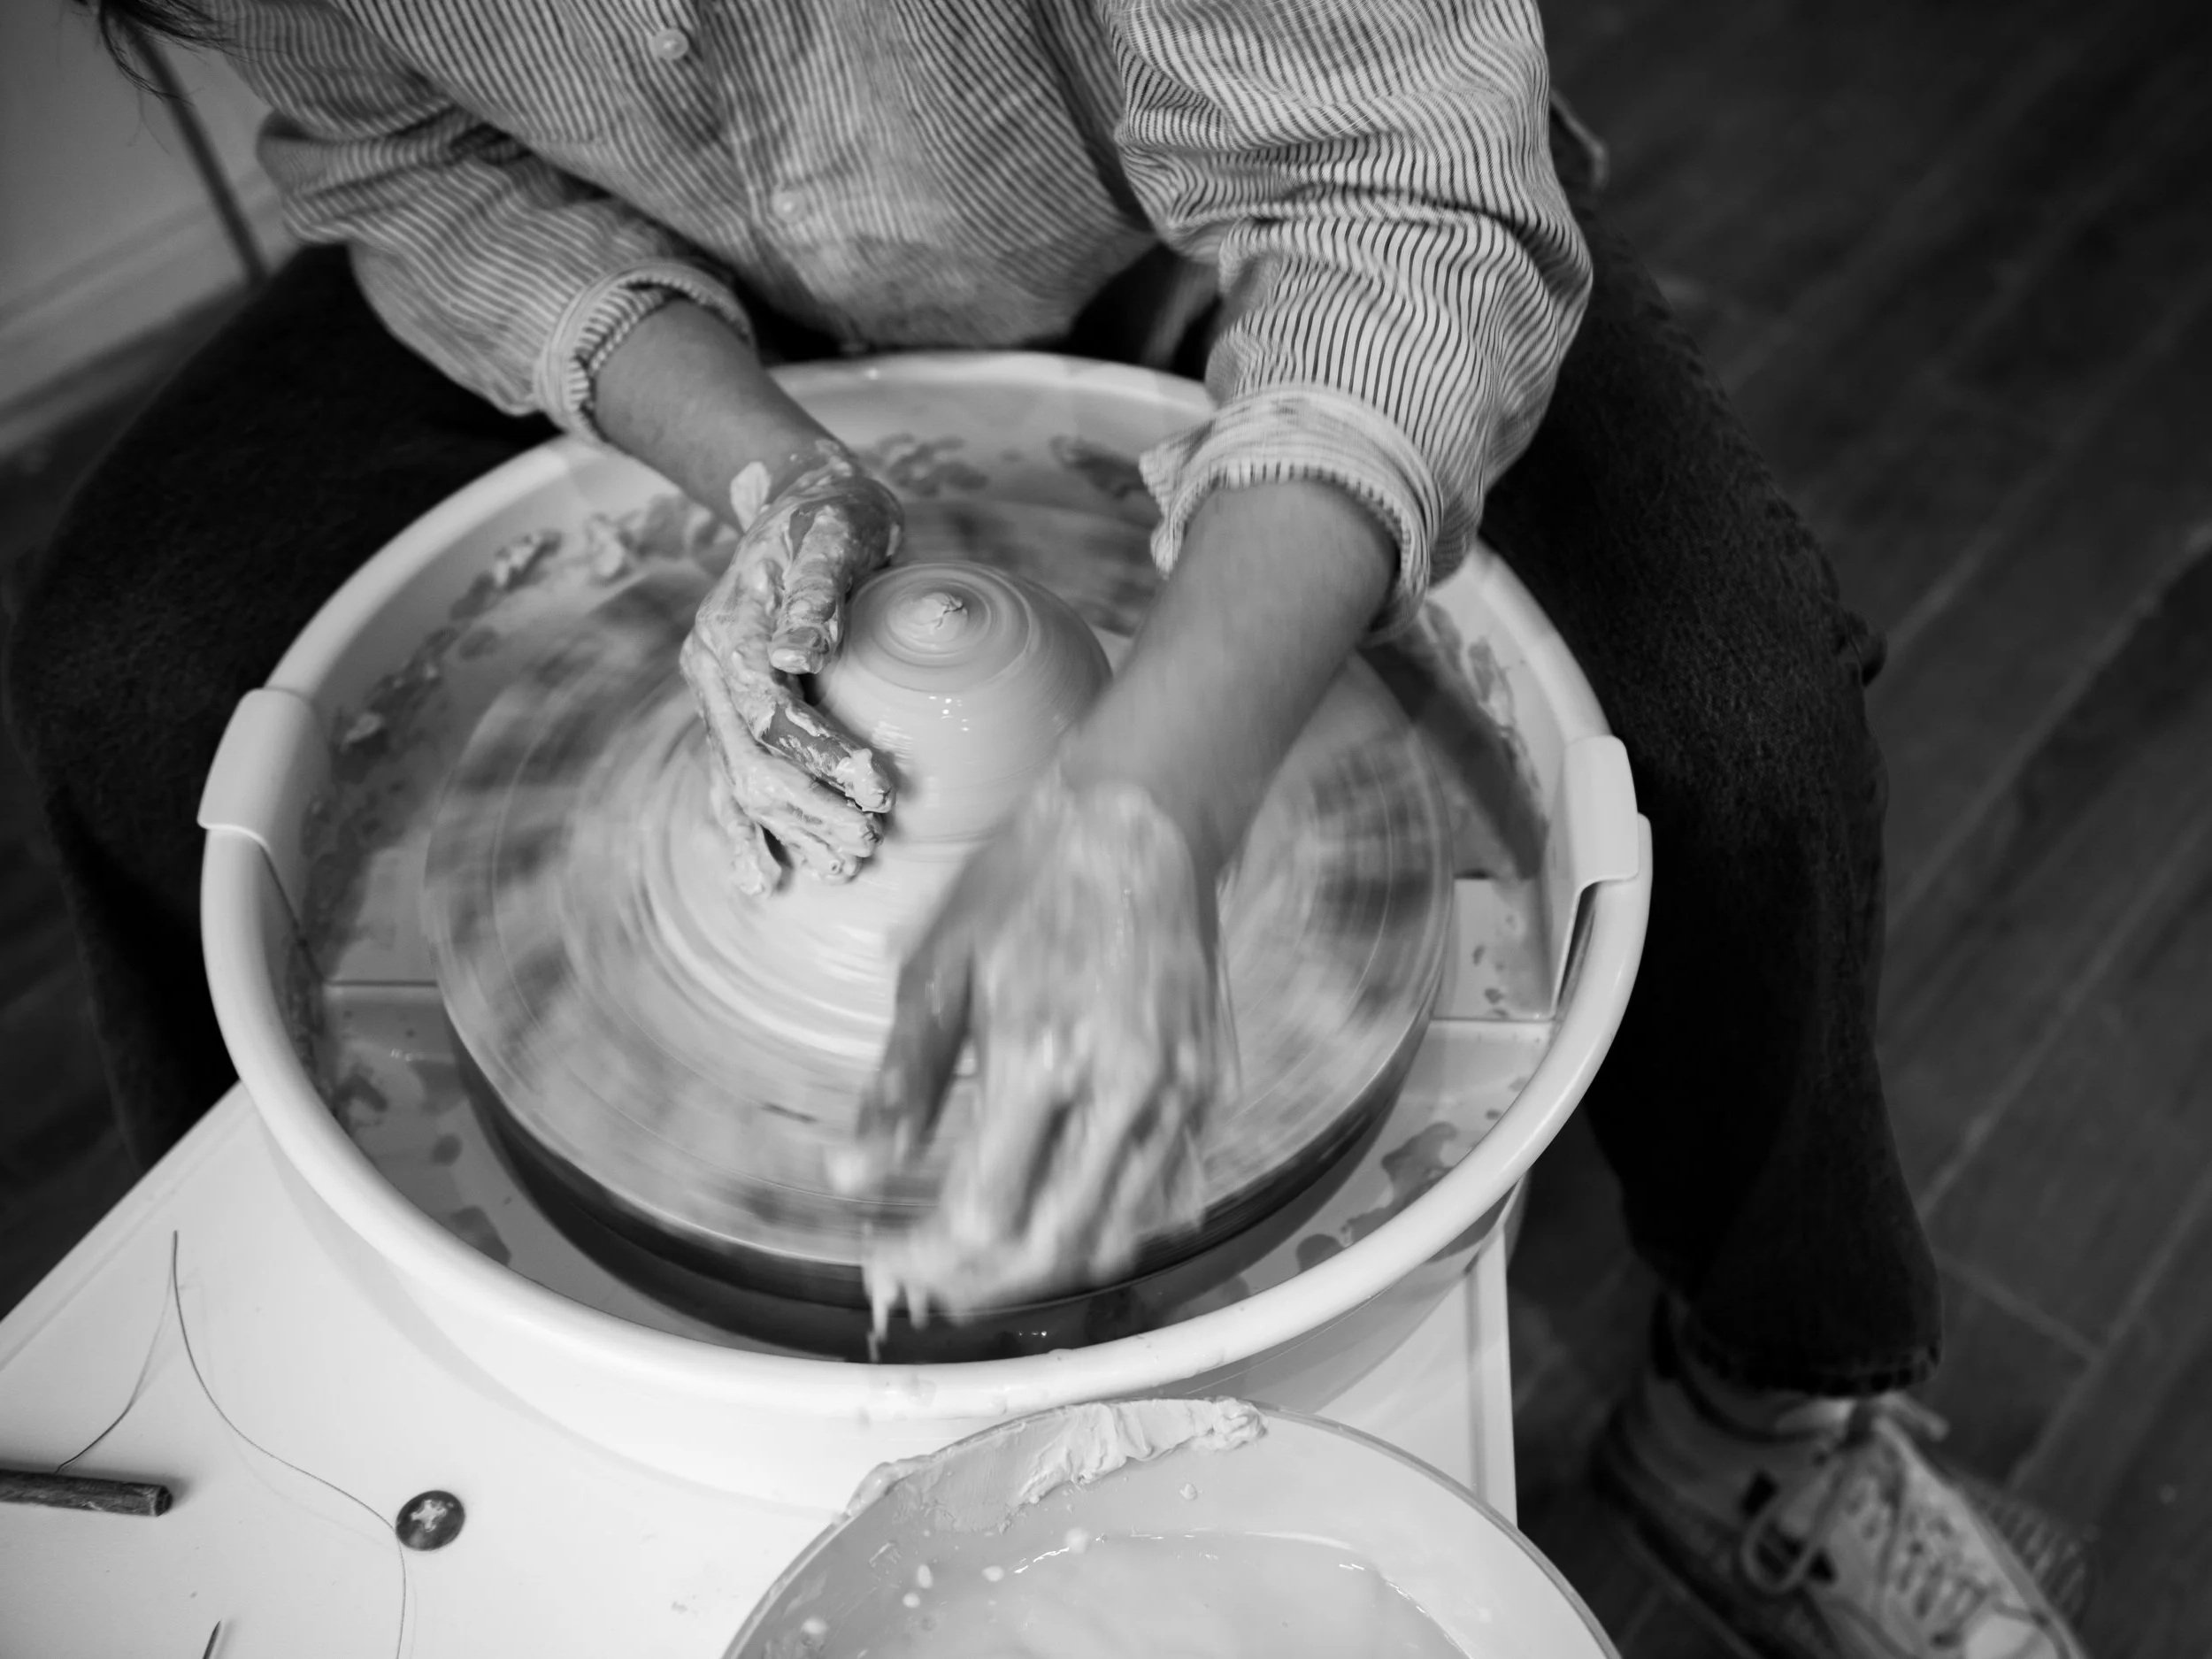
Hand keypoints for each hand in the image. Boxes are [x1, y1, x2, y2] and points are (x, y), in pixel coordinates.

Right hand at [679, 444, 902, 892]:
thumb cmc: (831, 516)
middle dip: (807, 811)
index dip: (823, 756)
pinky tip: (765, 876)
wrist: (801, 501)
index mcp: (730, 630)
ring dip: (785, 833)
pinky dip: (747, 832)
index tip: (879, 786)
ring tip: (839, 869)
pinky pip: (730, 782)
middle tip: (867, 842)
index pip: (771, 712)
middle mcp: (709, 670)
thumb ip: (818, 593)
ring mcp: (715, 696)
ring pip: (736, 783)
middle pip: (749, 762)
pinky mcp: (733, 713)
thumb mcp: (833, 534)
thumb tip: (797, 654)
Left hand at [845, 776, 1232, 1322]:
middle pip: (1052, 1247)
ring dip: (1042, 1266)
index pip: (983, 1214)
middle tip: (928, 1282)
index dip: (928, 1258)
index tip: (885, 1259)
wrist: (1142, 821)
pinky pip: (1161, 1194)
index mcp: (1042, 1055)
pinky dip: (1104, 1226)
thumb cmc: (1028, 880)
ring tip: (981, 1262)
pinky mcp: (1209, 1087)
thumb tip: (851, 1178)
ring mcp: (1178, 1092)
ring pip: (1115, 1234)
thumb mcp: (939, 967)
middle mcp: (1122, 1087)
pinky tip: (1055, 1213)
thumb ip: (899, 1085)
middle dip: (980, 1284)